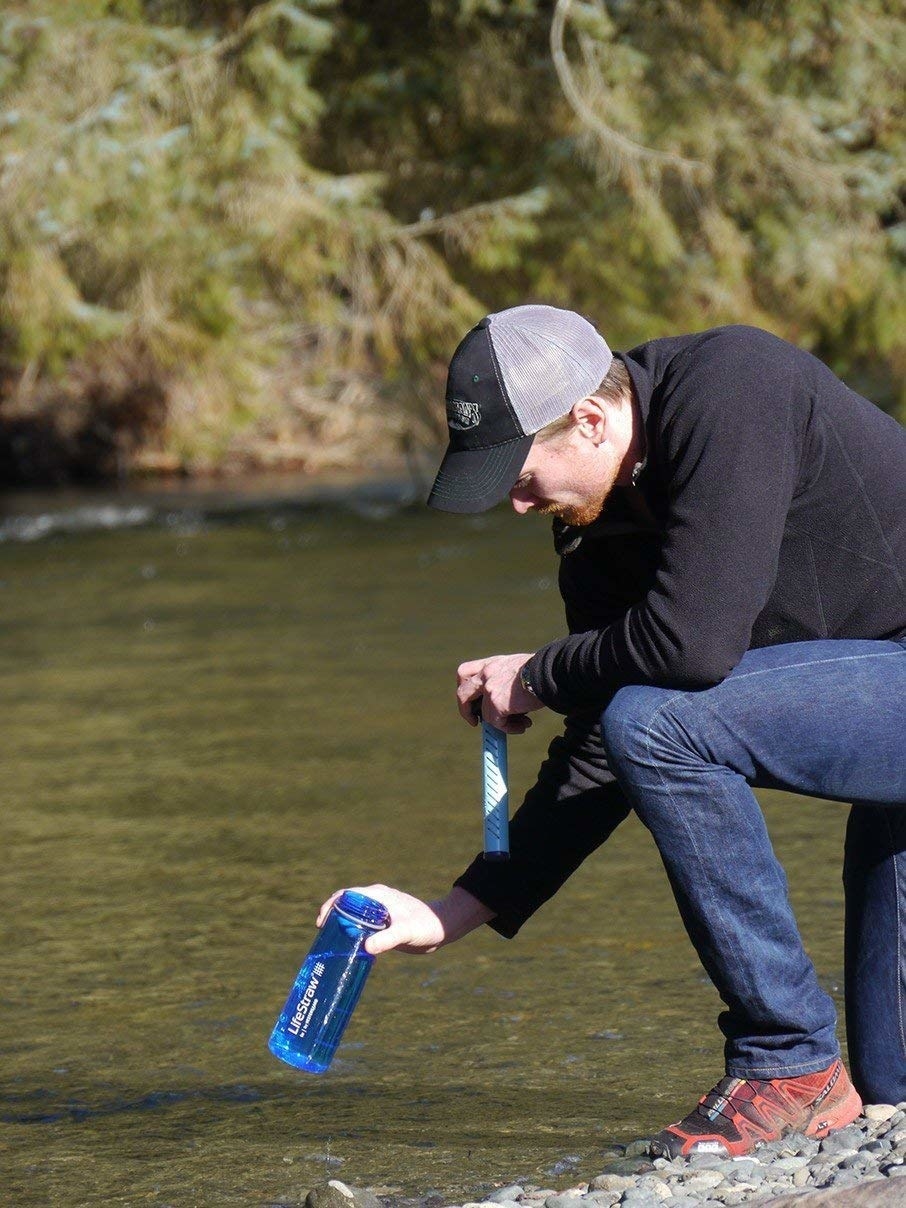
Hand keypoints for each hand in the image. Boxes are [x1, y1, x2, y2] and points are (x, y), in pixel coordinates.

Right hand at [316, 884, 492, 955]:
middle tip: (322, 934)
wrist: (441, 928)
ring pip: (353, 915)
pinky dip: (352, 932)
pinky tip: (349, 947)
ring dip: (341, 925)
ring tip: (332, 942)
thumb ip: (387, 939)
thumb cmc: (426, 925)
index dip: (331, 905)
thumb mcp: (406, 932)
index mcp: (377, 895)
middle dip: (332, 916)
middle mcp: (376, 901)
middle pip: (346, 904)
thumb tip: (367, 947)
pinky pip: (362, 925)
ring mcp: (379, 912)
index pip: (347, 895)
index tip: (321, 921)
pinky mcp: (383, 924)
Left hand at [456, 652, 543, 732]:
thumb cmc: (543, 670)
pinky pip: (496, 723)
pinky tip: (523, 726)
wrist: (552, 671)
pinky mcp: (496, 703)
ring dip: (499, 724)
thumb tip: (508, 703)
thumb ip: (506, 679)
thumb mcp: (518, 667)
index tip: (472, 700)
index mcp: (491, 663)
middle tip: (475, 722)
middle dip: (466, 711)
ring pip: (484, 714)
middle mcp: (487, 673)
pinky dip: (509, 728)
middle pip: (462, 693)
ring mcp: (490, 688)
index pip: (465, 672)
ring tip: (519, 724)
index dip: (464, 688)